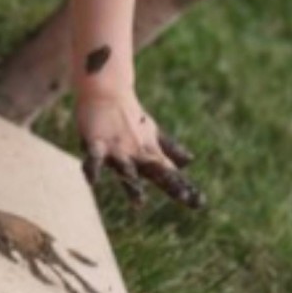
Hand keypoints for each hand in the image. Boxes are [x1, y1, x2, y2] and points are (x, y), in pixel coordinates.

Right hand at [76, 91, 205, 208]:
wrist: (106, 90)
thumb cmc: (129, 114)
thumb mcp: (152, 132)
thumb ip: (169, 149)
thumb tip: (189, 162)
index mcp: (149, 151)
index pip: (169, 172)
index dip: (183, 187)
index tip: (199, 203)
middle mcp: (136, 151)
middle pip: (155, 170)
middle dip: (169, 184)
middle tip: (184, 197)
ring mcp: (116, 147)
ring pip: (126, 168)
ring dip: (132, 184)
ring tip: (139, 203)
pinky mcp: (96, 142)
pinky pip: (94, 158)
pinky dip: (92, 169)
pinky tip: (92, 182)